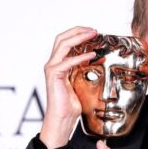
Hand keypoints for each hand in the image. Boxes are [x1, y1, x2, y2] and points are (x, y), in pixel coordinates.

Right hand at [40, 27, 96, 148]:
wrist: (63, 118)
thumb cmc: (71, 103)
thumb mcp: (80, 81)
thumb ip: (83, 68)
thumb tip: (95, 58)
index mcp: (59, 63)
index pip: (65, 40)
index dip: (77, 33)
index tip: (93, 31)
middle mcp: (53, 63)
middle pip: (62, 38)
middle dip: (78, 31)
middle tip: (94, 30)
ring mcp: (52, 68)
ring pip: (62, 45)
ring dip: (79, 38)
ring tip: (93, 35)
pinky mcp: (54, 75)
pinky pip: (67, 62)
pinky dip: (80, 57)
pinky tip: (92, 55)